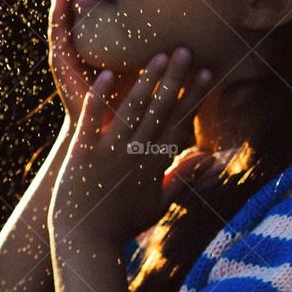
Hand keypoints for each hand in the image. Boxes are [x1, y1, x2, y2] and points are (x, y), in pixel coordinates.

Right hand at [48, 0, 136, 131]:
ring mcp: (65, 44)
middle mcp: (74, 31)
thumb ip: (149, 31)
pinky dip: (59, 9)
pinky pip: (59, 31)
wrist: (107, 130)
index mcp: (90, 26)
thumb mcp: (140, 54)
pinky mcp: (62, 61)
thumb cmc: (126, 94)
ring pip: (59, 1)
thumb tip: (179, 8)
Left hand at [48, 47, 212, 245]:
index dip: (194, 96)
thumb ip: (183, 178)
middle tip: (186, 49)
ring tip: (158, 55)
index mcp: (154, 164)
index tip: (208, 72)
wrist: (85, 241)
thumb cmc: (121, 224)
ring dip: (146, 82)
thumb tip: (209, 161)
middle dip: (176, 79)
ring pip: (132, 111)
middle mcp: (135, 155)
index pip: (179, 122)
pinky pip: (92, 121)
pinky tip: (104, 74)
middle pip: (160, 110)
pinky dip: (99, 98)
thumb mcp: (158, 204)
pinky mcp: (82, 154)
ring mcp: (109, 153)